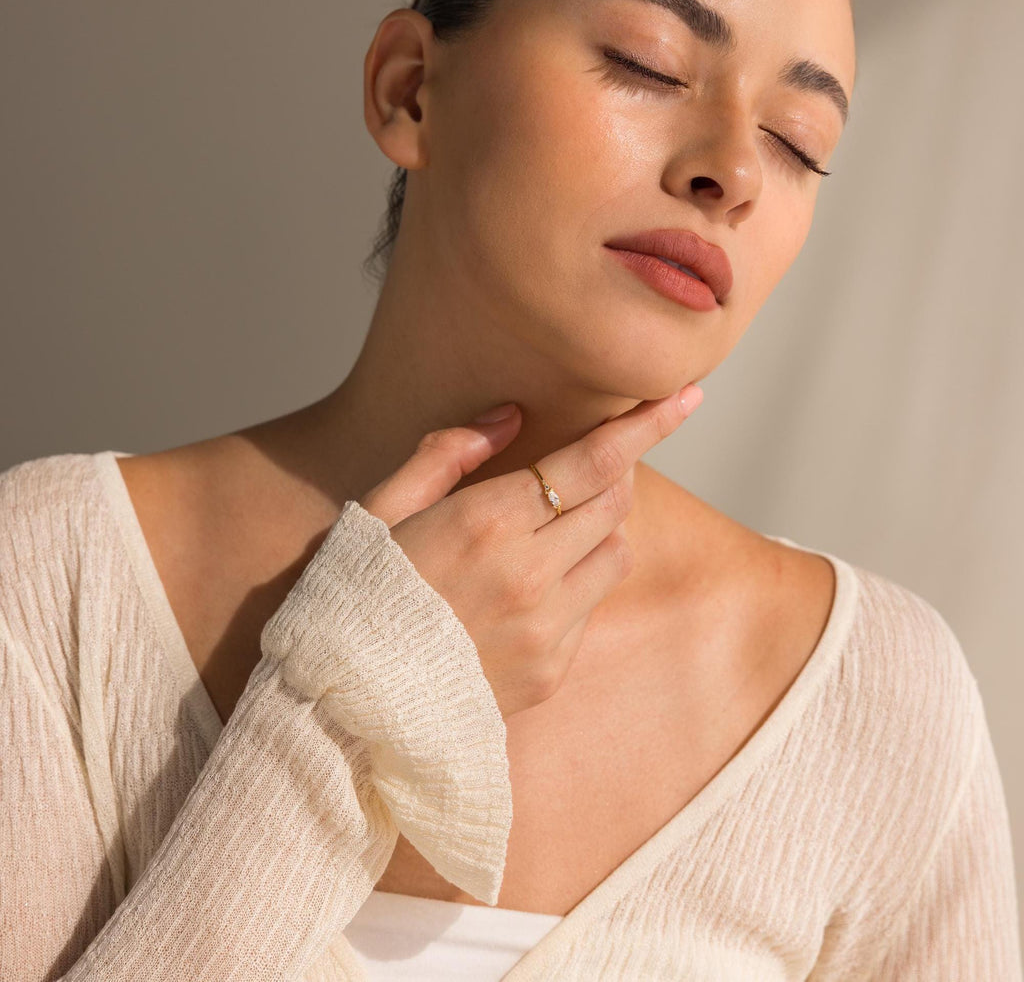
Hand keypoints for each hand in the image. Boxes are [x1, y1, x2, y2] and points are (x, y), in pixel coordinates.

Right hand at [359, 387, 703, 718]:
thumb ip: (446, 454)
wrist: (344, 709)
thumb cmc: (354, 597)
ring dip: (601, 528)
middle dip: (612, 473)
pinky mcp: (551, 671)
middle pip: (616, 502)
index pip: (594, 462)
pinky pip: (592, 607)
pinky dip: (577, 582)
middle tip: (580, 467)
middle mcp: (528, 576)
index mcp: (485, 524)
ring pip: (617, 553)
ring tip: (549, 531)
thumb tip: (509, 418)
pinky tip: (526, 591)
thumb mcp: (380, 510)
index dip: (647, 424)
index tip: (685, 397)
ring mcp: (546, 630)